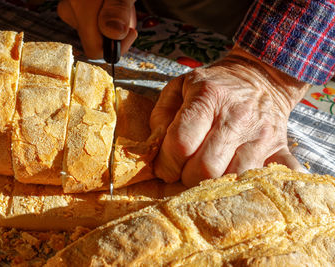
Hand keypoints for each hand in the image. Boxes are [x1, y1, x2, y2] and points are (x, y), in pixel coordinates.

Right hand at [58, 0, 137, 57]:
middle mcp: (69, 10)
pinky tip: (111, 3)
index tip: (131, 31)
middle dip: (115, 32)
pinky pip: (93, 25)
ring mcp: (70, 10)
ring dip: (113, 23)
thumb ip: (118, 9)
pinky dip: (106, 17)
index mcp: (79, 5)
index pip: (94, 50)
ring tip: (119, 2)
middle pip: (95, 42)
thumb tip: (113, 33)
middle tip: (126, 9)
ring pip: (94, 33)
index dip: (116, 47)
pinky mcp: (74, 11)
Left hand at [150, 46, 309, 186]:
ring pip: (234, 179)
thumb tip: (156, 148)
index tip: (164, 168)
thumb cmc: (213, 85)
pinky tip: (248, 185)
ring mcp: (262, 135)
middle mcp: (237, 117)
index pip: (181, 144)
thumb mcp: (179, 87)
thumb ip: (161, 116)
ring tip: (208, 175)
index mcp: (208, 98)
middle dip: (187, 177)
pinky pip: (280, 175)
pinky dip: (264, 185)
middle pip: (206, 168)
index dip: (166, 164)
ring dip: (215, 185)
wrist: (260, 76)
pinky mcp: (280, 147)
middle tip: (185, 171)